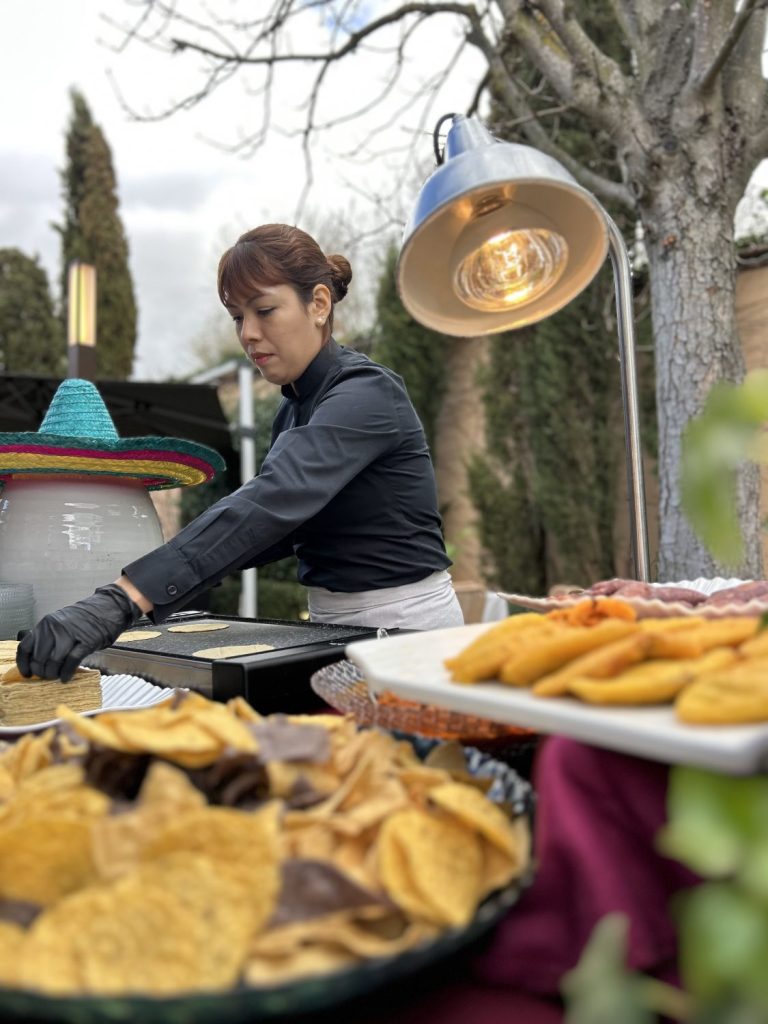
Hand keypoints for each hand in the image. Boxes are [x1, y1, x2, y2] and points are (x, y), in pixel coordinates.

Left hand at [16, 584, 141, 681]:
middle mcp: (54, 628)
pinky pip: (71, 661)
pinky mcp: (86, 642)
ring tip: (57, 677)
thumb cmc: (85, 618)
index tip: (27, 673)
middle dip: (41, 672)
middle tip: (46, 676)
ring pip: (53, 661)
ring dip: (53, 674)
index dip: (24, 664)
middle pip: (39, 658)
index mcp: (46, 624)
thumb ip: (48, 637)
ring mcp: (70, 634)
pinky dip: (66, 672)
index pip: (26, 647)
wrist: (109, 608)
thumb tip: (38, 660)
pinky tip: (66, 677)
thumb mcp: (60, 623)